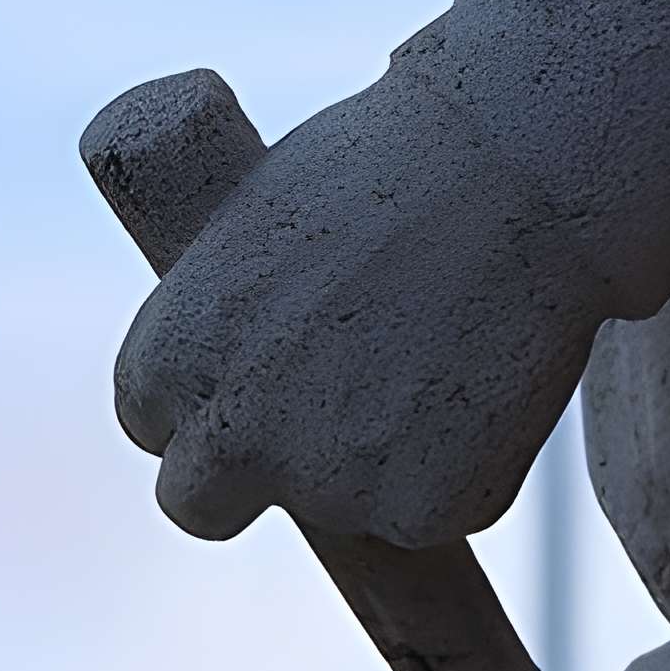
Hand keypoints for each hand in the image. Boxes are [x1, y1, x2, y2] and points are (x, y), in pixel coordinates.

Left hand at [111, 64, 603, 548]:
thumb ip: (233, 310)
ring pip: (340, 502)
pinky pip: (437, 506)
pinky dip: (464, 463)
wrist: (518, 169)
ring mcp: (330, 486)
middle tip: (324, 411)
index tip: (257, 373)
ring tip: (446, 342)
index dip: (210, 397)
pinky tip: (491, 370)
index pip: (151, 420)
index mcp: (172, 352)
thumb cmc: (396, 157)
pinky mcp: (425, 513)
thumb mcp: (266, 213)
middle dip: (252, 470)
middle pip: (200, 503)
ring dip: (379, 456)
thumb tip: (242, 352)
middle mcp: (234, 436)